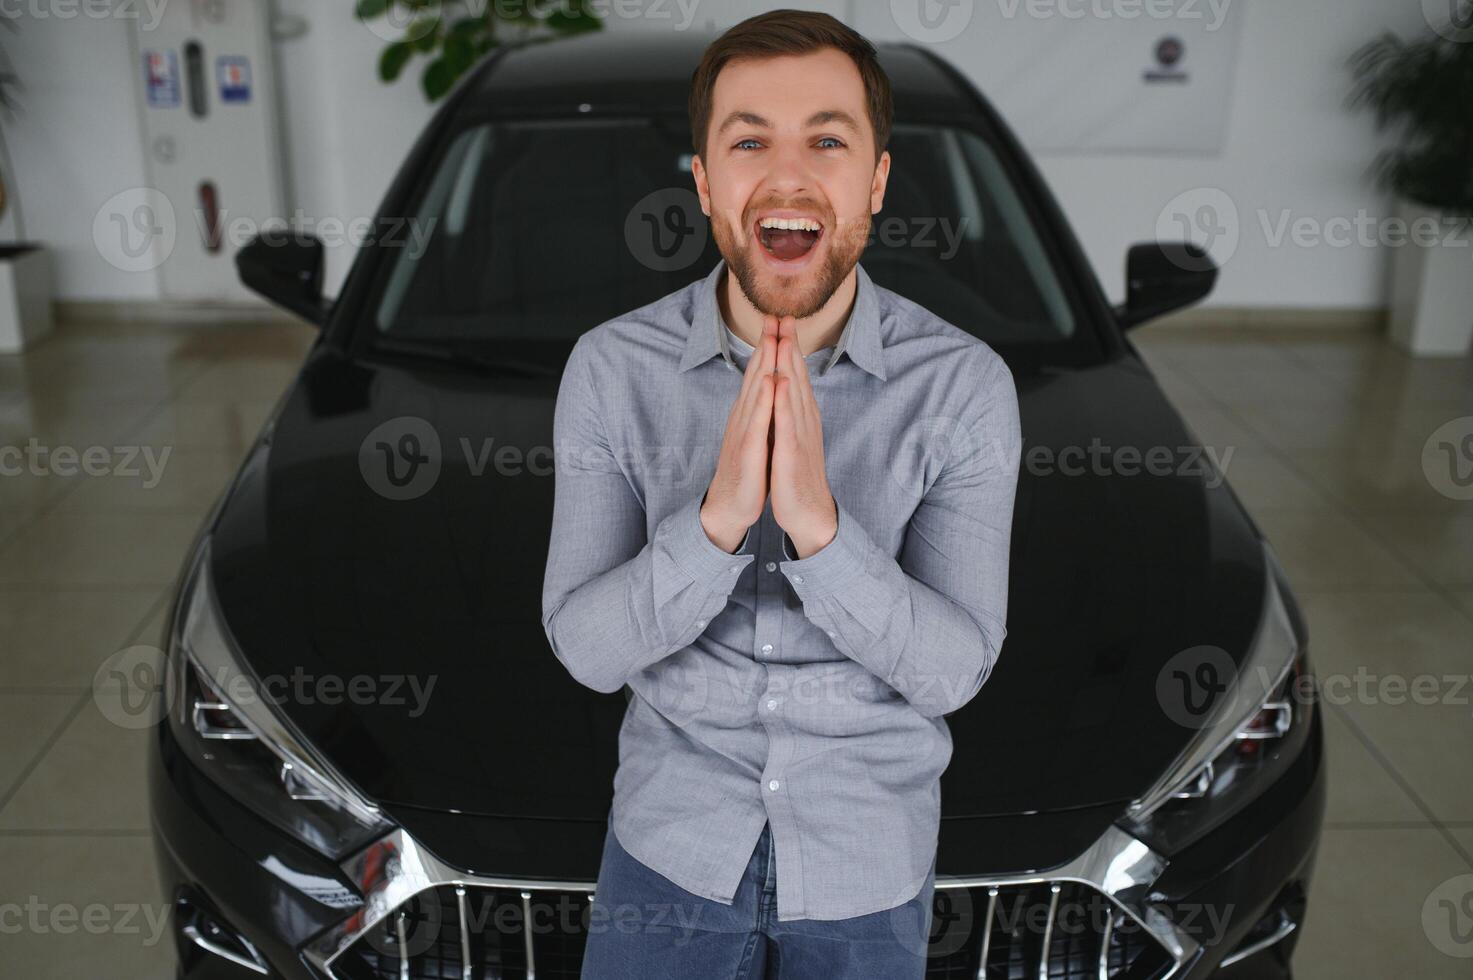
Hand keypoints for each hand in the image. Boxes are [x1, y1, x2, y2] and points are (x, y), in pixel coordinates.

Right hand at [700, 315, 779, 552]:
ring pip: (755, 391)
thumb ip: (763, 411)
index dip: (770, 347)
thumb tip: (771, 389)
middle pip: (756, 374)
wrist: (730, 505)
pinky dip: (763, 400)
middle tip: (775, 315)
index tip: (780, 321)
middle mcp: (744, 417)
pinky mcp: (746, 450)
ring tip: (773, 337)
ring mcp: (743, 432)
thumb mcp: (758, 435)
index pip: (761, 373)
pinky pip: (756, 421)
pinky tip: (768, 382)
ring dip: (764, 363)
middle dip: (767, 344)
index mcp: (750, 413)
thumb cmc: (748, 470)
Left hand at [769, 314, 837, 557]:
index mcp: (801, 416)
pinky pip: (788, 424)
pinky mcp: (793, 454)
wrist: (808, 512)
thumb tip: (786, 389)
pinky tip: (782, 383)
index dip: (788, 346)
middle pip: (796, 376)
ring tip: (784, 337)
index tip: (782, 319)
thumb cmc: (797, 475)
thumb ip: (790, 413)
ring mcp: (800, 435)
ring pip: (794, 393)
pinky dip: (785, 402)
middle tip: (784, 314)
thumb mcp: (792, 437)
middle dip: (789, 344)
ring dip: (789, 364)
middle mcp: (804, 421)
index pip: (795, 375)